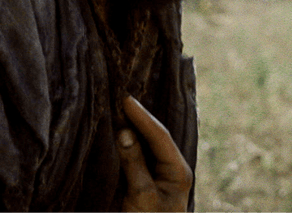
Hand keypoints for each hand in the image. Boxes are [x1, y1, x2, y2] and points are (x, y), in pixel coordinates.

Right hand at [118, 95, 192, 212]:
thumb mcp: (140, 196)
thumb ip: (134, 164)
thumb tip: (125, 131)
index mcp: (178, 171)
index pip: (160, 136)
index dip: (142, 117)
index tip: (126, 99)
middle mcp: (171, 169)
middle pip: (155, 136)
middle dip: (138, 117)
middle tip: (119, 96)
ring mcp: (158, 174)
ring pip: (145, 144)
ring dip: (130, 127)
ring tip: (115, 107)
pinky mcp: (144, 181)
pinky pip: (135, 155)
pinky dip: (125, 143)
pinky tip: (113, 131)